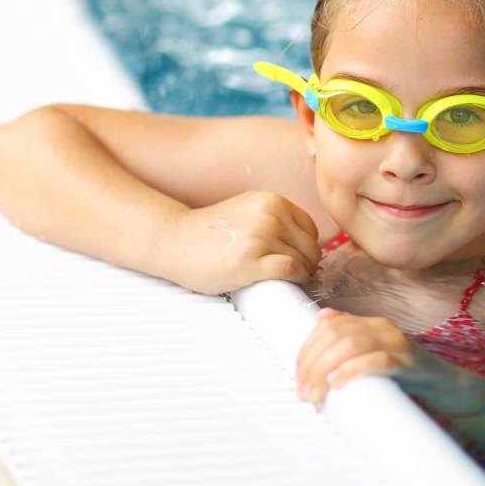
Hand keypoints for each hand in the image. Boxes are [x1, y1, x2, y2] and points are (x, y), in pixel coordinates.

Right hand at [157, 191, 319, 294]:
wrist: (174, 240)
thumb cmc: (211, 233)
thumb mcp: (249, 211)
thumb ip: (275, 220)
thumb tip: (308, 246)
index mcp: (272, 201)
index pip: (310, 229)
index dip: (306, 249)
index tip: (297, 261)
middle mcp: (270, 214)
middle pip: (310, 247)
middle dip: (306, 265)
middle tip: (292, 277)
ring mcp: (260, 236)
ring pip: (303, 261)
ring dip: (299, 275)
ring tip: (282, 282)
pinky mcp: (250, 261)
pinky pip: (290, 270)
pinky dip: (294, 279)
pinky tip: (284, 284)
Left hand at [295, 308, 414, 402]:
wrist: (449, 388)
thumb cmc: (407, 376)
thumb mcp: (375, 353)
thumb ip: (351, 335)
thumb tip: (321, 317)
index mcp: (373, 324)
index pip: (330, 326)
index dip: (308, 349)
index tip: (297, 376)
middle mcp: (384, 328)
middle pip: (337, 335)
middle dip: (312, 363)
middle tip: (303, 391)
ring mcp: (398, 345)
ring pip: (352, 345)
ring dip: (326, 370)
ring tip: (315, 393)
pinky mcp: (410, 365)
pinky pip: (378, 361)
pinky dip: (353, 370)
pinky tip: (338, 382)